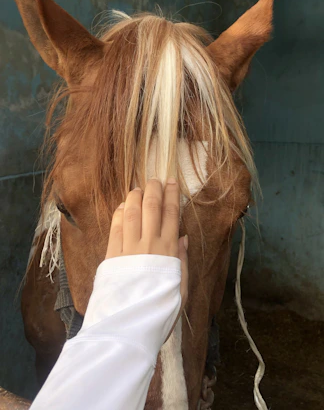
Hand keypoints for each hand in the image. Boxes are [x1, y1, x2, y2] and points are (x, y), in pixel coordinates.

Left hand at [106, 178, 187, 334]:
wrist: (131, 326)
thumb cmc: (161, 311)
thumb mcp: (181, 288)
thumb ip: (181, 261)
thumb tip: (182, 237)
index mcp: (168, 251)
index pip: (171, 215)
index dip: (171, 196)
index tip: (171, 182)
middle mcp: (148, 244)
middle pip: (151, 208)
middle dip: (153, 190)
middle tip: (154, 179)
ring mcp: (128, 248)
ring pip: (131, 213)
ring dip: (134, 197)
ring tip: (137, 188)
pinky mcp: (112, 256)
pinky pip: (115, 228)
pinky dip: (118, 214)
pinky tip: (121, 206)